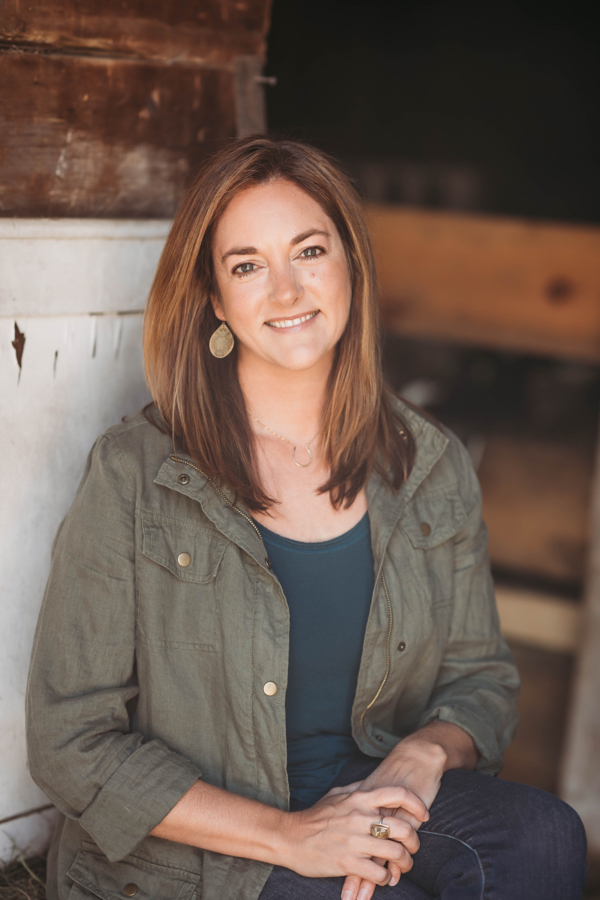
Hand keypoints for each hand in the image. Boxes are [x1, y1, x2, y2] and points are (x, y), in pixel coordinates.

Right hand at [278, 784, 428, 886]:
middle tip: (413, 847)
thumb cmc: (315, 816)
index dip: (417, 804)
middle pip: (403, 828)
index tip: (423, 815)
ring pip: (396, 853)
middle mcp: (360, 818)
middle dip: (415, 841)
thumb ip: (357, 789)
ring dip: (405, 863)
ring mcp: (355, 841)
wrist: (290, 837)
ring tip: (403, 865)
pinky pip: (379, 874)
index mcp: (359, 798)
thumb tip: (373, 785)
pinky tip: (385, 878)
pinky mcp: (348, 863)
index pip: (398, 794)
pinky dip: (387, 879)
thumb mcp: (337, 795)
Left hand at [340, 723, 477, 899]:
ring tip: (360, 897)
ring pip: (375, 854)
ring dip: (369, 879)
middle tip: (347, 893)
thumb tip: (339, 808)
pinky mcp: (406, 822)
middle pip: (357, 846)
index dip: (333, 848)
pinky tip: (388, 881)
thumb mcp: (367, 784)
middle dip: (350, 873)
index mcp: (359, 800)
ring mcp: (388, 817)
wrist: (416, 756)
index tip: (319, 866)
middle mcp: (371, 810)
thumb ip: (355, 797)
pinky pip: (396, 848)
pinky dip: (390, 868)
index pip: (343, 829)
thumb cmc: (392, 772)